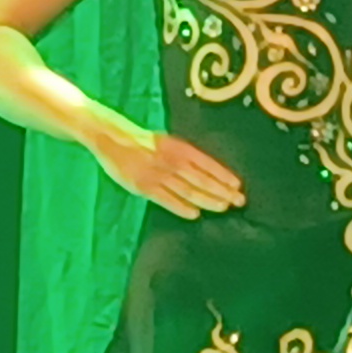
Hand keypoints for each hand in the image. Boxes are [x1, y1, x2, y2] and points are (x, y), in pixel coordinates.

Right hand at [81, 118, 244, 219]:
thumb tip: (205, 171)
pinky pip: (167, 199)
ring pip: (189, 190)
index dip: (223, 175)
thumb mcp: (167, 142)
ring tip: (223, 208)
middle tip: (239, 201)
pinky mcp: (145, 187)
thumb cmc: (142, 141)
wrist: (112, 138)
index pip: (207, 163)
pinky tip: (195, 214)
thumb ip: (184, 155)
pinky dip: (182, 207)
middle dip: (222, 191)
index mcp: (179, 147)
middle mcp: (172, 160)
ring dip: (208, 200)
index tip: (238, 185)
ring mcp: (159, 175)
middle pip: (202, 179)